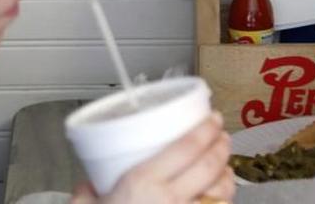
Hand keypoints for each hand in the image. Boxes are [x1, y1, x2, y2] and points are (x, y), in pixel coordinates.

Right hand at [70, 113, 234, 203]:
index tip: (212, 119)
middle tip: (221, 135)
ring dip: (227, 173)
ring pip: (222, 191)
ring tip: (224, 164)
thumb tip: (91, 181)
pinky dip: (222, 202)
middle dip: (222, 144)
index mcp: (141, 185)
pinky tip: (220, 197)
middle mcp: (168, 202)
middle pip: (210, 165)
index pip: (187, 147)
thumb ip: (87, 193)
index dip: (206, 129)